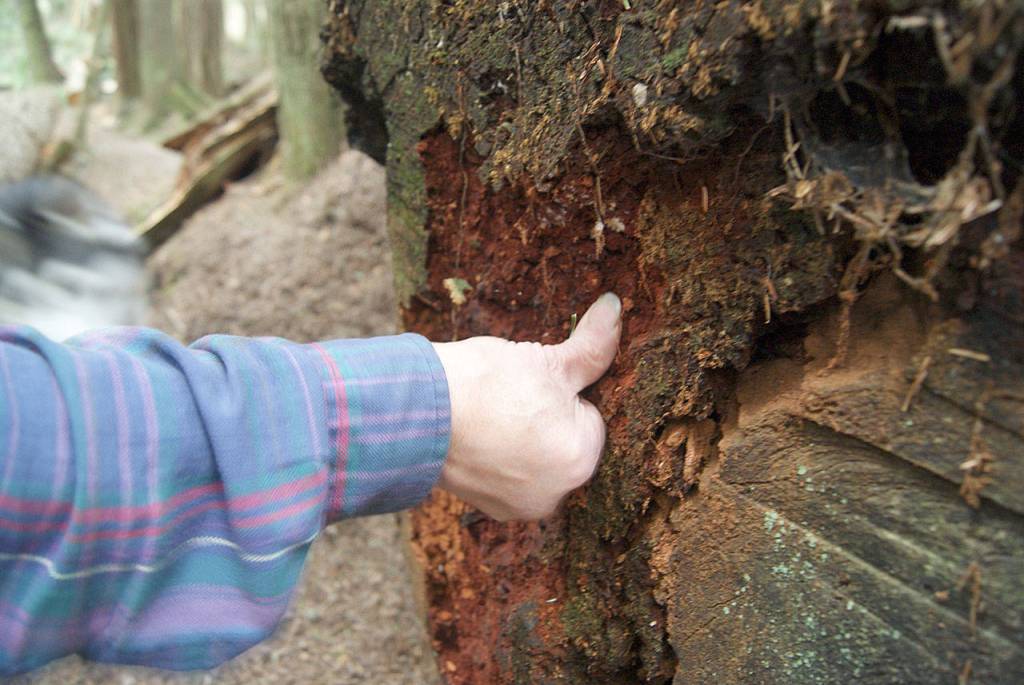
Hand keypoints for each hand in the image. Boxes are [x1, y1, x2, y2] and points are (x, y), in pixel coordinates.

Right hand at [431, 293, 621, 520]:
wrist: (418, 409)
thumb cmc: (486, 383)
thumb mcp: (547, 359)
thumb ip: (591, 344)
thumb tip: (615, 308)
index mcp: (580, 460)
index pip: (586, 415)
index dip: (558, 393)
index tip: (528, 384)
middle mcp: (556, 494)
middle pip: (563, 442)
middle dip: (544, 421)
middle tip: (509, 399)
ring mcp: (520, 506)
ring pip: (536, 460)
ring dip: (521, 442)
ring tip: (492, 417)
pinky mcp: (488, 508)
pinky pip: (508, 477)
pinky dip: (497, 460)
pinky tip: (478, 439)